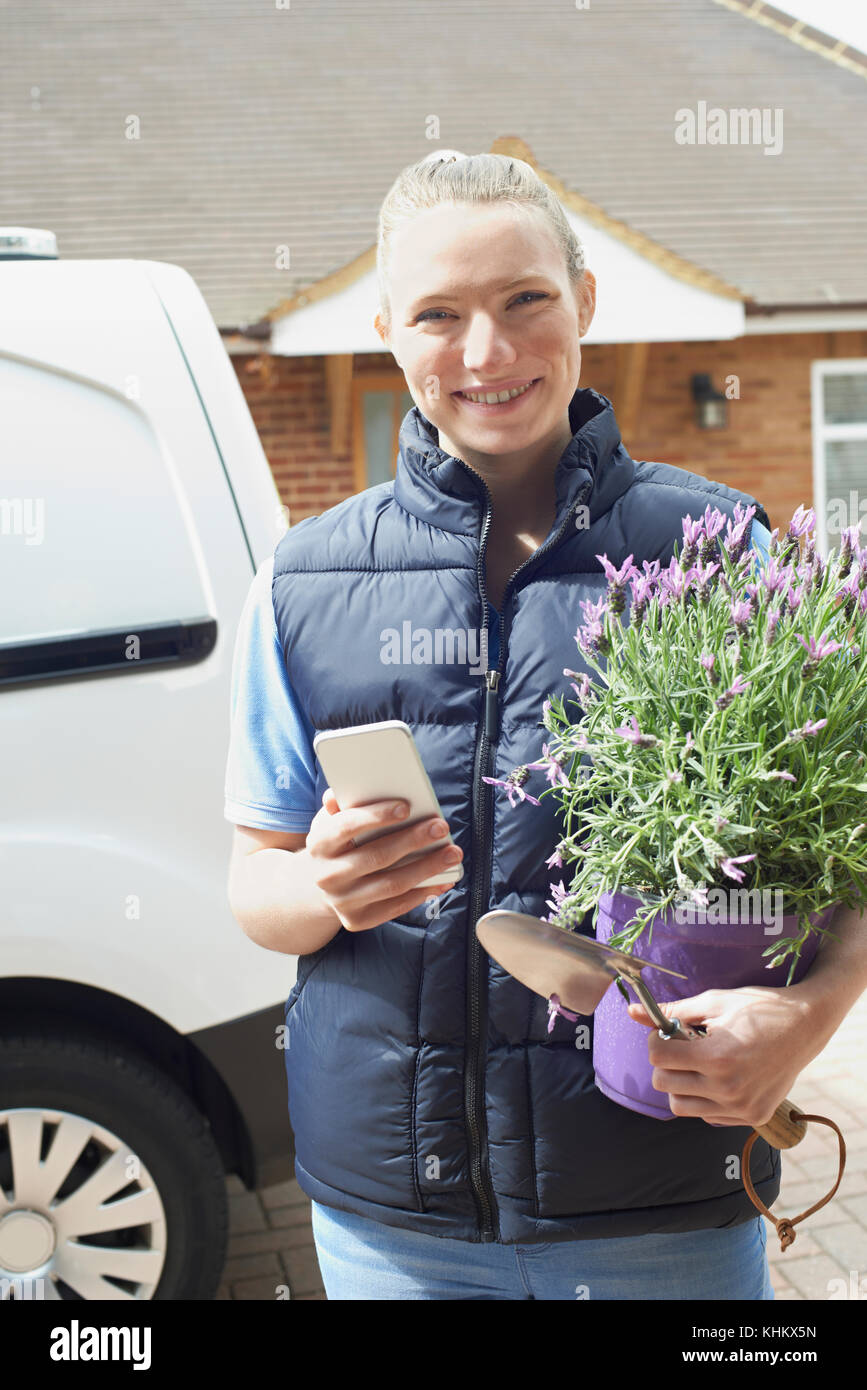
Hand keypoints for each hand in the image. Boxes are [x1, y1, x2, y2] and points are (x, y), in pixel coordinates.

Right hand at [305, 789, 462, 932]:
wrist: (320, 885)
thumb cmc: (337, 844)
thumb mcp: (331, 821)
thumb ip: (340, 806)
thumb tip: (338, 793)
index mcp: (319, 844)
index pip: (346, 826)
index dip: (376, 816)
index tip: (405, 807)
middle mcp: (327, 876)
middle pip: (376, 857)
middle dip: (413, 840)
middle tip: (440, 827)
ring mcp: (342, 901)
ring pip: (392, 884)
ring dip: (427, 868)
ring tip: (452, 853)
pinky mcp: (357, 921)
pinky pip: (396, 906)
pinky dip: (423, 893)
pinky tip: (444, 879)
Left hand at [626, 985, 815, 1128]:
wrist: (805, 1026)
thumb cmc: (759, 1008)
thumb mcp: (714, 1002)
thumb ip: (673, 1012)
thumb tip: (632, 1013)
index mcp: (717, 1058)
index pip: (658, 1058)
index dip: (656, 1041)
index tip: (667, 1032)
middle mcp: (728, 1089)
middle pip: (663, 1084)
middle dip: (665, 1062)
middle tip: (682, 1046)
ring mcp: (741, 1108)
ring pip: (681, 1106)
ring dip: (681, 1084)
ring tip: (699, 1063)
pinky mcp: (752, 1118)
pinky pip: (707, 1116)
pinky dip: (704, 1098)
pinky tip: (720, 1077)